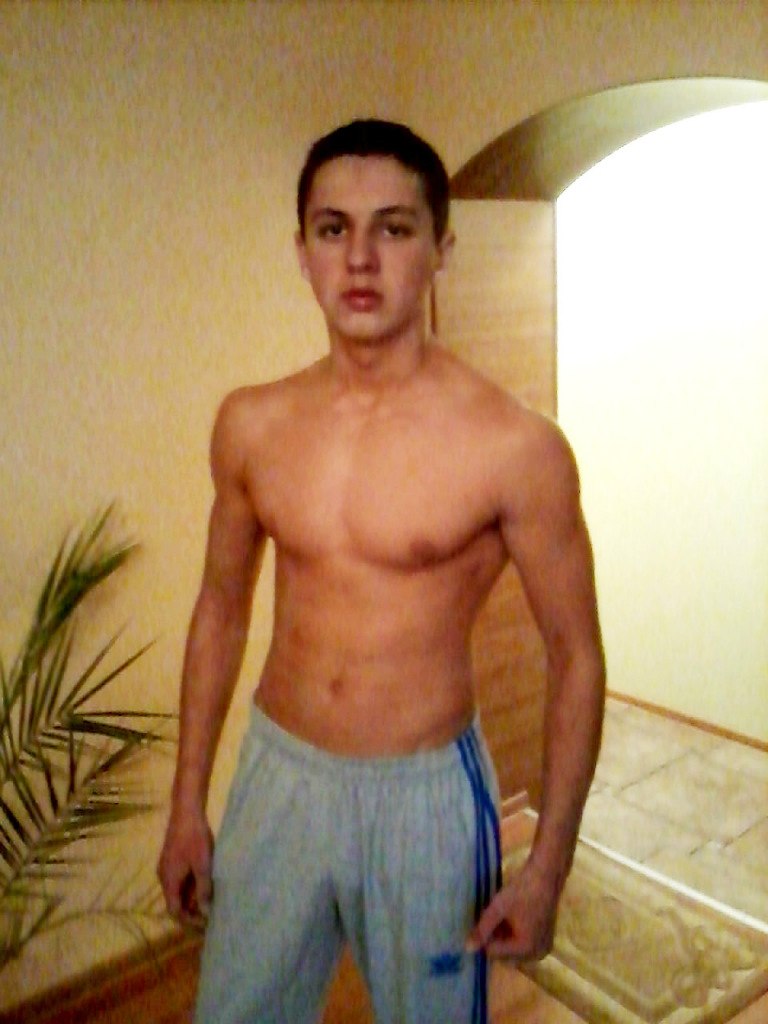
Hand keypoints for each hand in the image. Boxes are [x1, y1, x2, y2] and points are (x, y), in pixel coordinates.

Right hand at [157, 805, 213, 927]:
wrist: (186, 812)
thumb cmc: (195, 839)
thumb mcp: (203, 865)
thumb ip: (203, 890)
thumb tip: (205, 913)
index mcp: (169, 882)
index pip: (174, 911)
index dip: (189, 920)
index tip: (205, 924)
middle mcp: (164, 877)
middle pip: (175, 901)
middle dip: (192, 909)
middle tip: (211, 912)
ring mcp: (166, 868)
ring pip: (178, 890)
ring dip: (192, 896)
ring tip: (210, 898)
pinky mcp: (171, 859)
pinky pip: (179, 880)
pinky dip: (190, 885)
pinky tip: (205, 882)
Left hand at [465, 859, 559, 959]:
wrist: (546, 876)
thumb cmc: (522, 891)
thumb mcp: (498, 908)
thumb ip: (482, 930)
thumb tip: (467, 949)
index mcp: (526, 949)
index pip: (494, 953)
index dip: (485, 937)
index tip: (482, 920)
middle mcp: (536, 954)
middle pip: (505, 955)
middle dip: (495, 940)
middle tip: (491, 918)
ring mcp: (542, 948)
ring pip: (513, 950)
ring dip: (503, 937)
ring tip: (500, 916)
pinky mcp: (545, 940)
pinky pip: (523, 945)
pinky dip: (514, 935)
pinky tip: (510, 918)